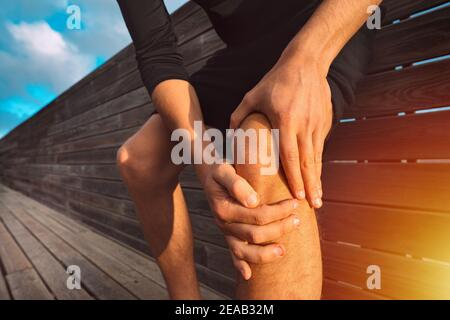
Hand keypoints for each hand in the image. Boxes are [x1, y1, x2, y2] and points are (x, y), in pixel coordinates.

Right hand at [196, 162, 298, 279]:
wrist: (209, 174)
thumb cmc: (219, 170)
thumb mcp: (224, 170)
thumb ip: (236, 184)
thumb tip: (253, 201)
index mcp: (224, 209)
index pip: (257, 215)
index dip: (278, 211)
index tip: (294, 203)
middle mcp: (224, 224)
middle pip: (256, 234)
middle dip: (279, 228)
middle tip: (297, 219)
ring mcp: (226, 232)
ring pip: (246, 251)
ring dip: (266, 253)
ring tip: (284, 250)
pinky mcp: (227, 236)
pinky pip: (233, 255)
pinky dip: (240, 266)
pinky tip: (248, 275)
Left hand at [230, 57, 332, 208]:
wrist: (306, 63)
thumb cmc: (275, 80)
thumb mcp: (252, 95)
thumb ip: (239, 116)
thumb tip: (229, 137)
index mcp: (284, 120)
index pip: (289, 155)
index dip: (294, 178)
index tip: (296, 196)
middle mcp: (303, 125)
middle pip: (307, 162)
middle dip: (310, 186)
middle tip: (313, 206)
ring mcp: (316, 123)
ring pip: (317, 157)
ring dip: (318, 179)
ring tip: (318, 198)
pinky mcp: (324, 121)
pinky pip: (320, 147)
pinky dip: (319, 164)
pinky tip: (318, 177)